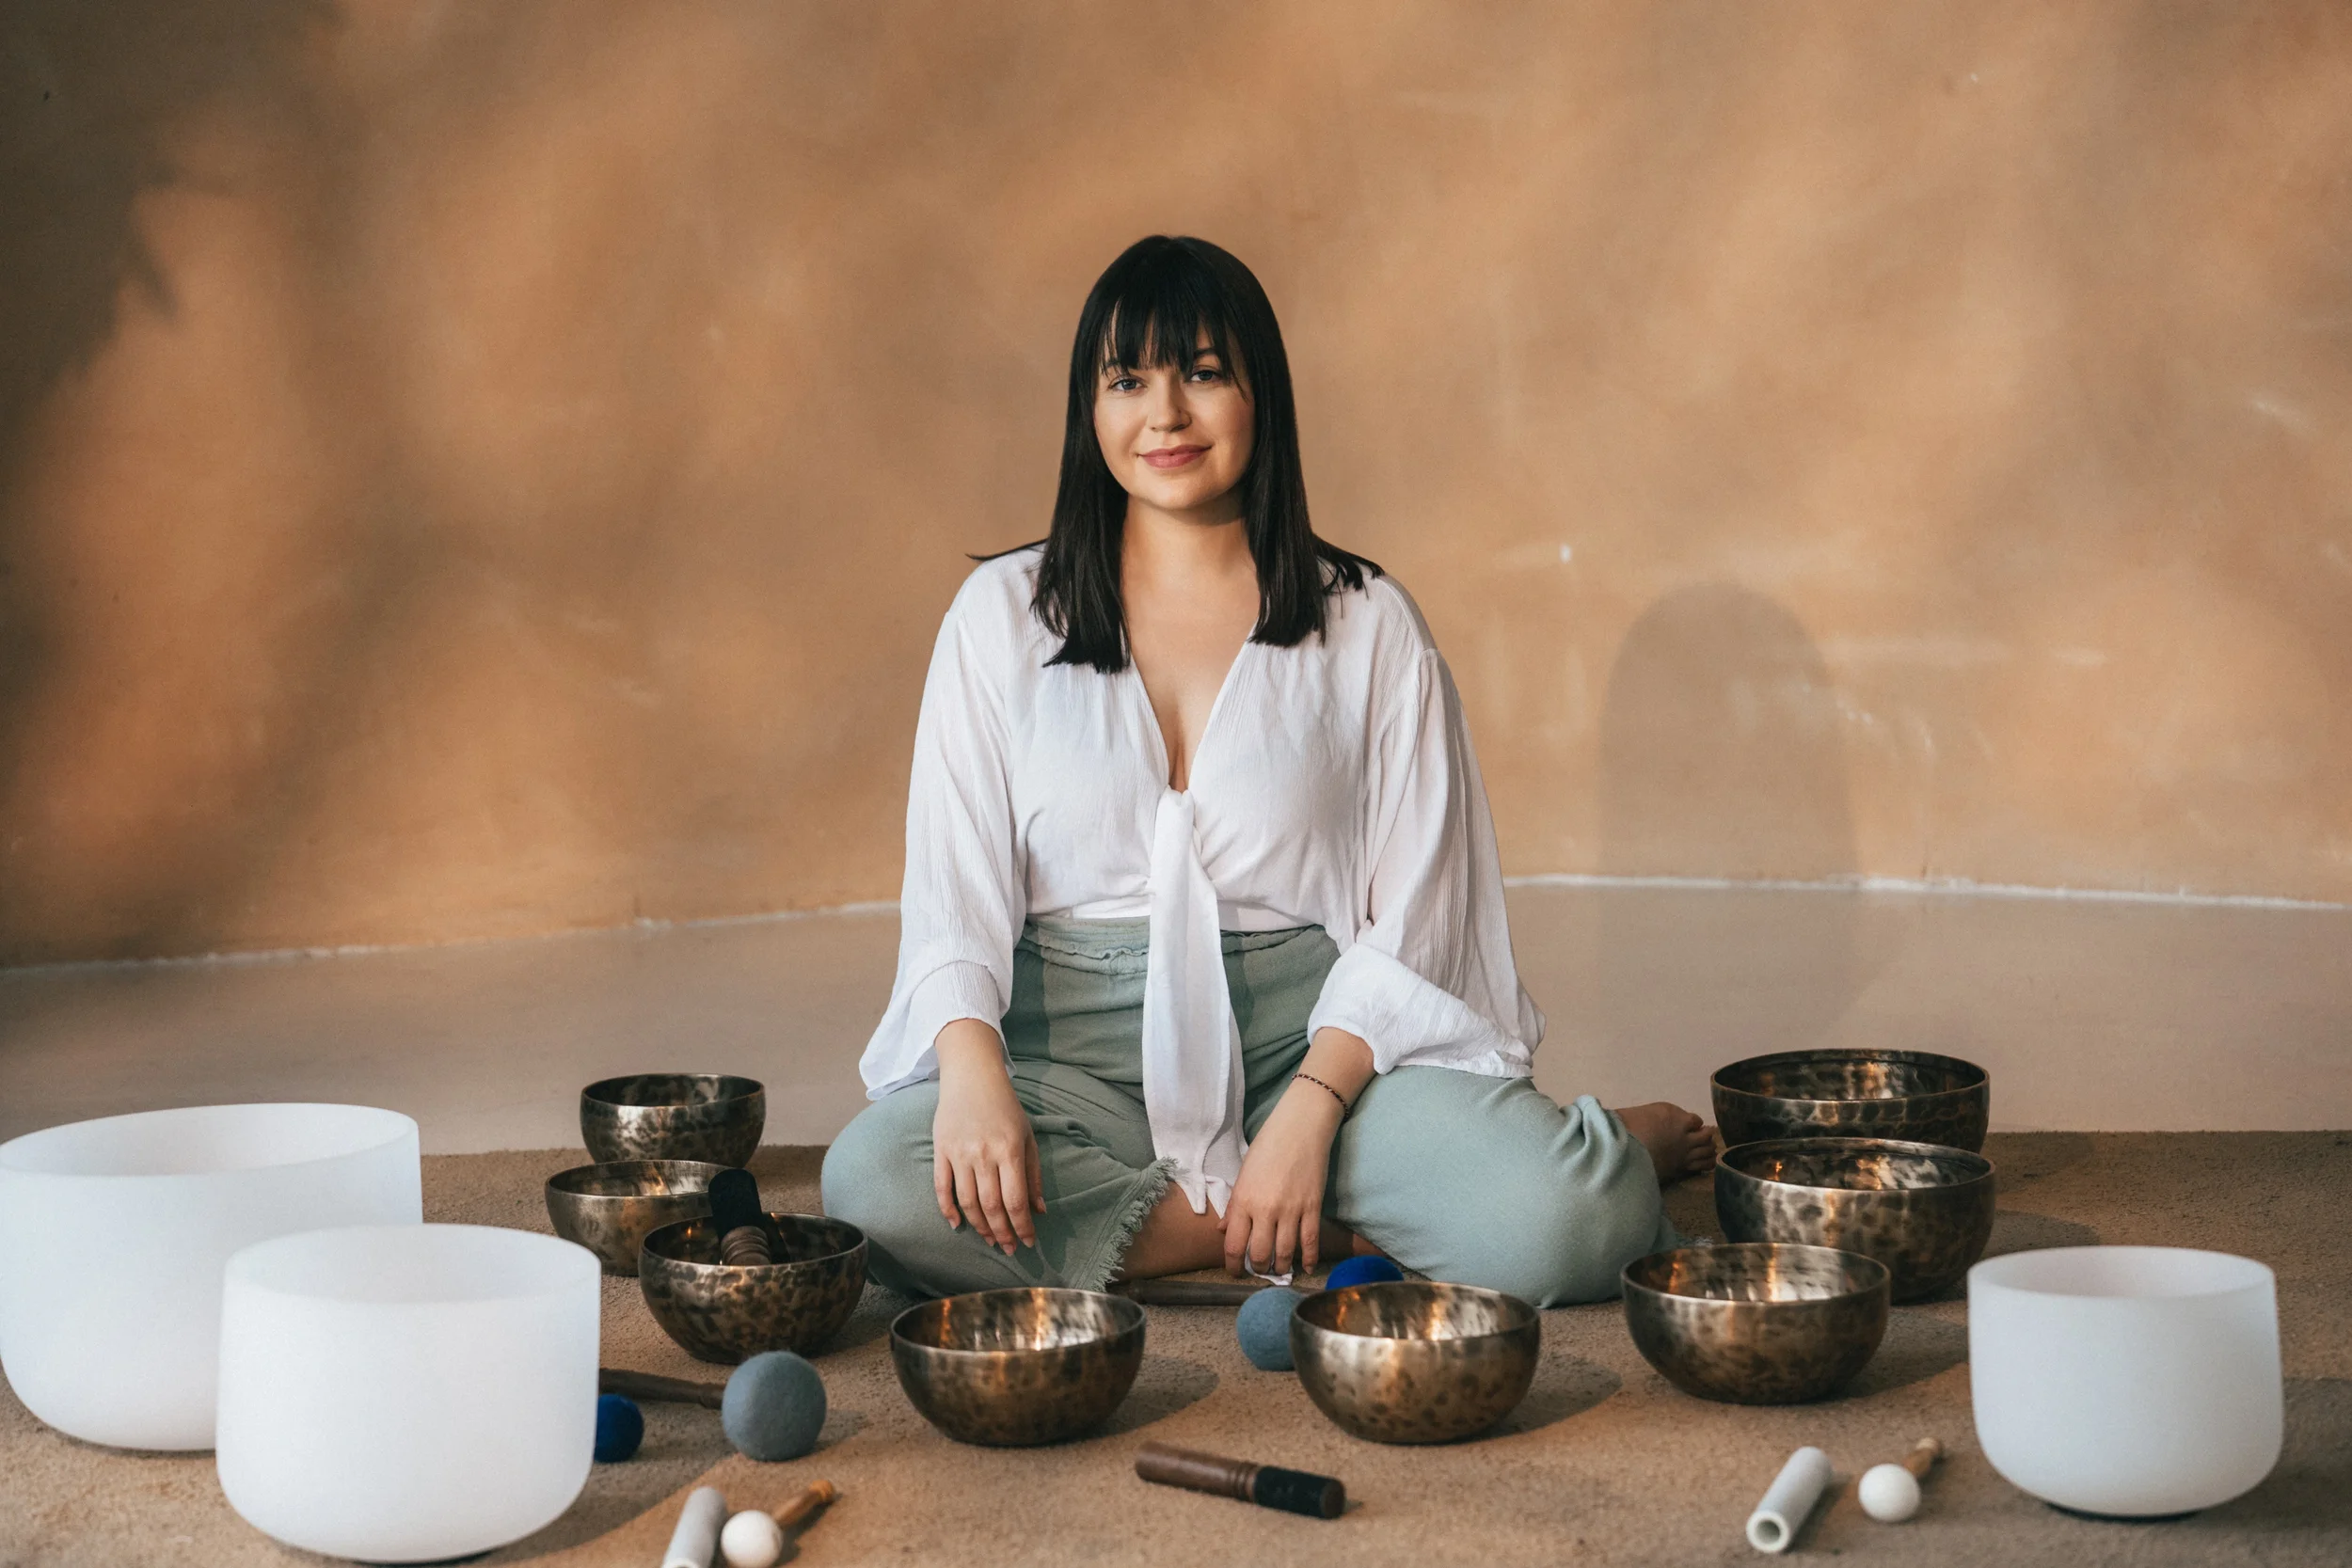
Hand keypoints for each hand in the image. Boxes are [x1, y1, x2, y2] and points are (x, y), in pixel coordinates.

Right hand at [931, 1019, 1042, 1253]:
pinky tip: (956, 1225)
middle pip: (991, 1206)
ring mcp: (960, 1153)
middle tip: (1009, 1249)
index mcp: (1010, 1150)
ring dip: (979, 1226)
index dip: (1022, 1226)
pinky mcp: (941, 1150)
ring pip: (967, 1202)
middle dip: (1002, 1233)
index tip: (1028, 1242)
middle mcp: (984, 1154)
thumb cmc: (1005, 1106)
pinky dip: (948, 1209)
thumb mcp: (1028, 1136)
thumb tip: (1039, 1210)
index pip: (1016, 1200)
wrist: (972, 1076)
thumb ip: (1033, 1174)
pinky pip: (942, 1187)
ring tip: (990, 1240)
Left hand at [1222, 1085, 1342, 1276]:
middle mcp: (1265, 1210)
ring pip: (1285, 1253)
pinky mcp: (1313, 1208)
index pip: (1233, 1245)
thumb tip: (1222, 1230)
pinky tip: (1304, 1268)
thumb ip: (1234, 1206)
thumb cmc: (1267, 1147)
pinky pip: (1310, 1242)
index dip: (1232, 1265)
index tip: (1235, 1271)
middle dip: (1258, 1269)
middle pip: (1260, 1255)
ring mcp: (1291, 1211)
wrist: (1300, 1128)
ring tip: (1279, 1270)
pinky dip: (1308, 1259)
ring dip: (1281, 1267)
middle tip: (1258, 1271)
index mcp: (1244, 1201)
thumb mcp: (1243, 1174)